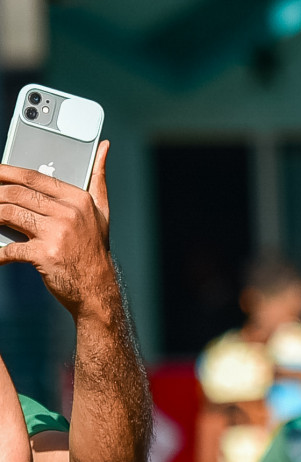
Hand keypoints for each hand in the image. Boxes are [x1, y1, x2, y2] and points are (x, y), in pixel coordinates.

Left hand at [0, 141, 115, 318]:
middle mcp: (69, 214)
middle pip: (17, 193)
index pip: (33, 177)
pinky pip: (10, 248)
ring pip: (9, 214)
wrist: (97, 289)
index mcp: (79, 199)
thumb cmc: (93, 249)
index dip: (5, 172)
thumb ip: (98, 177)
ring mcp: (57, 234)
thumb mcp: (101, 211)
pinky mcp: (46, 255)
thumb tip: (103, 146)